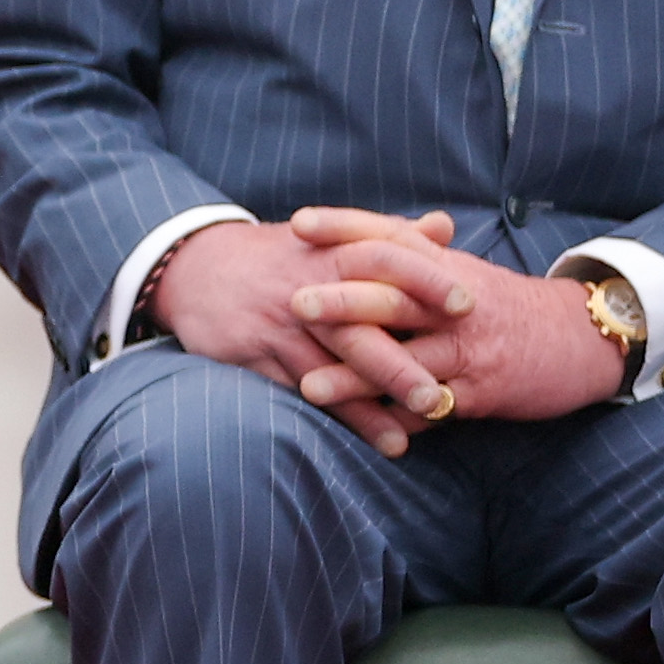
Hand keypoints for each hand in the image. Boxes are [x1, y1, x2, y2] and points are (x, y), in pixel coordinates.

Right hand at [147, 217, 435, 449]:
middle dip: (397, 364)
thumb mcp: (329, 236)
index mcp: (330, 253)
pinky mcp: (253, 354)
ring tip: (406, 435)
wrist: (195, 266)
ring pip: (327, 369)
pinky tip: (367, 438)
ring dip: (366, 407)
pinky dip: (334, 415)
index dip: (427, 280)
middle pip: (357, 327)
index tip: (468, 305)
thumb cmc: (279, 256)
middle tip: (440, 396)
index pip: (384, 259)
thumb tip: (446, 226)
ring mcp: (279, 325)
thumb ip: (389, 234)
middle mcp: (306, 290)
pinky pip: (296, 388)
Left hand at [274, 205, 623, 432]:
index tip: (299, 224)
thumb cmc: (500, 304)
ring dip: (357, 377)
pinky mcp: (482, 392)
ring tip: (310, 388)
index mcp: (445, 267)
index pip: (390, 237)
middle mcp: (454, 304)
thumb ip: (408, 250)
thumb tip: (346, 231)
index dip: (346, 227)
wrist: (581, 340)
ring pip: (408, 361)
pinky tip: (362, 431)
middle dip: (345, 301)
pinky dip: (398, 421)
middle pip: (396, 296)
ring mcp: (468, 349)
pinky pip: (434, 408)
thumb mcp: (459, 270)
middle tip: (295, 303)